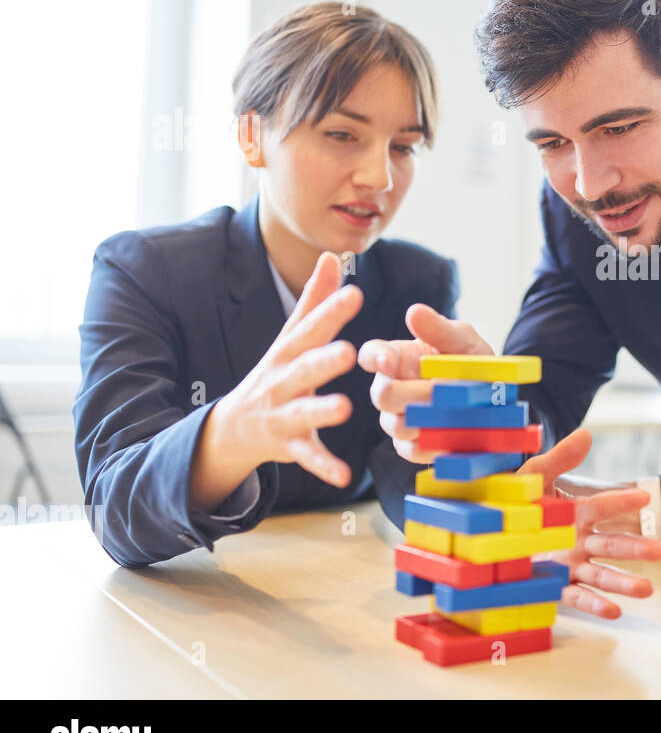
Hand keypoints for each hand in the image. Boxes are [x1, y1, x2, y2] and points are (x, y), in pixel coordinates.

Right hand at [192, 252, 361, 510]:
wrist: (232, 427)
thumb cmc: (276, 373)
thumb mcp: (291, 337)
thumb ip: (315, 299)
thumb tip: (333, 256)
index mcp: (288, 352)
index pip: (310, 328)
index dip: (330, 311)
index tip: (356, 293)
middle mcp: (282, 381)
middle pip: (303, 369)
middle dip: (323, 360)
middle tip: (350, 351)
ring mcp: (282, 414)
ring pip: (302, 412)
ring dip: (321, 410)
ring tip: (345, 408)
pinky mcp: (288, 445)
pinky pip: (308, 457)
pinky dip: (324, 466)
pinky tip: (345, 476)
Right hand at [357, 303, 492, 463]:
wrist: (498, 402)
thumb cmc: (473, 364)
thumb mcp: (464, 341)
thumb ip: (439, 329)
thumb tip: (414, 311)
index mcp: (398, 358)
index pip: (371, 355)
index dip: (374, 358)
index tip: (389, 360)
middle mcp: (391, 388)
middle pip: (381, 395)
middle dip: (414, 393)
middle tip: (443, 390)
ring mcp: (397, 419)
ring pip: (395, 424)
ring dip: (428, 418)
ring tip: (455, 411)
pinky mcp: (410, 446)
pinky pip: (410, 450)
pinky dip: (432, 444)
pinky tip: (451, 436)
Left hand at [520, 429, 660, 618]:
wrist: (485, 535)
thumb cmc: (511, 503)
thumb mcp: (532, 478)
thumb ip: (559, 459)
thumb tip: (586, 433)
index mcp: (576, 513)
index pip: (603, 506)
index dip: (622, 501)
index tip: (645, 496)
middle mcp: (578, 541)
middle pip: (612, 545)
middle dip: (637, 549)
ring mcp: (569, 565)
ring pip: (601, 574)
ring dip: (624, 583)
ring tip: (648, 589)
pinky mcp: (555, 587)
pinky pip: (577, 597)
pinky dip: (595, 605)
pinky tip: (615, 611)